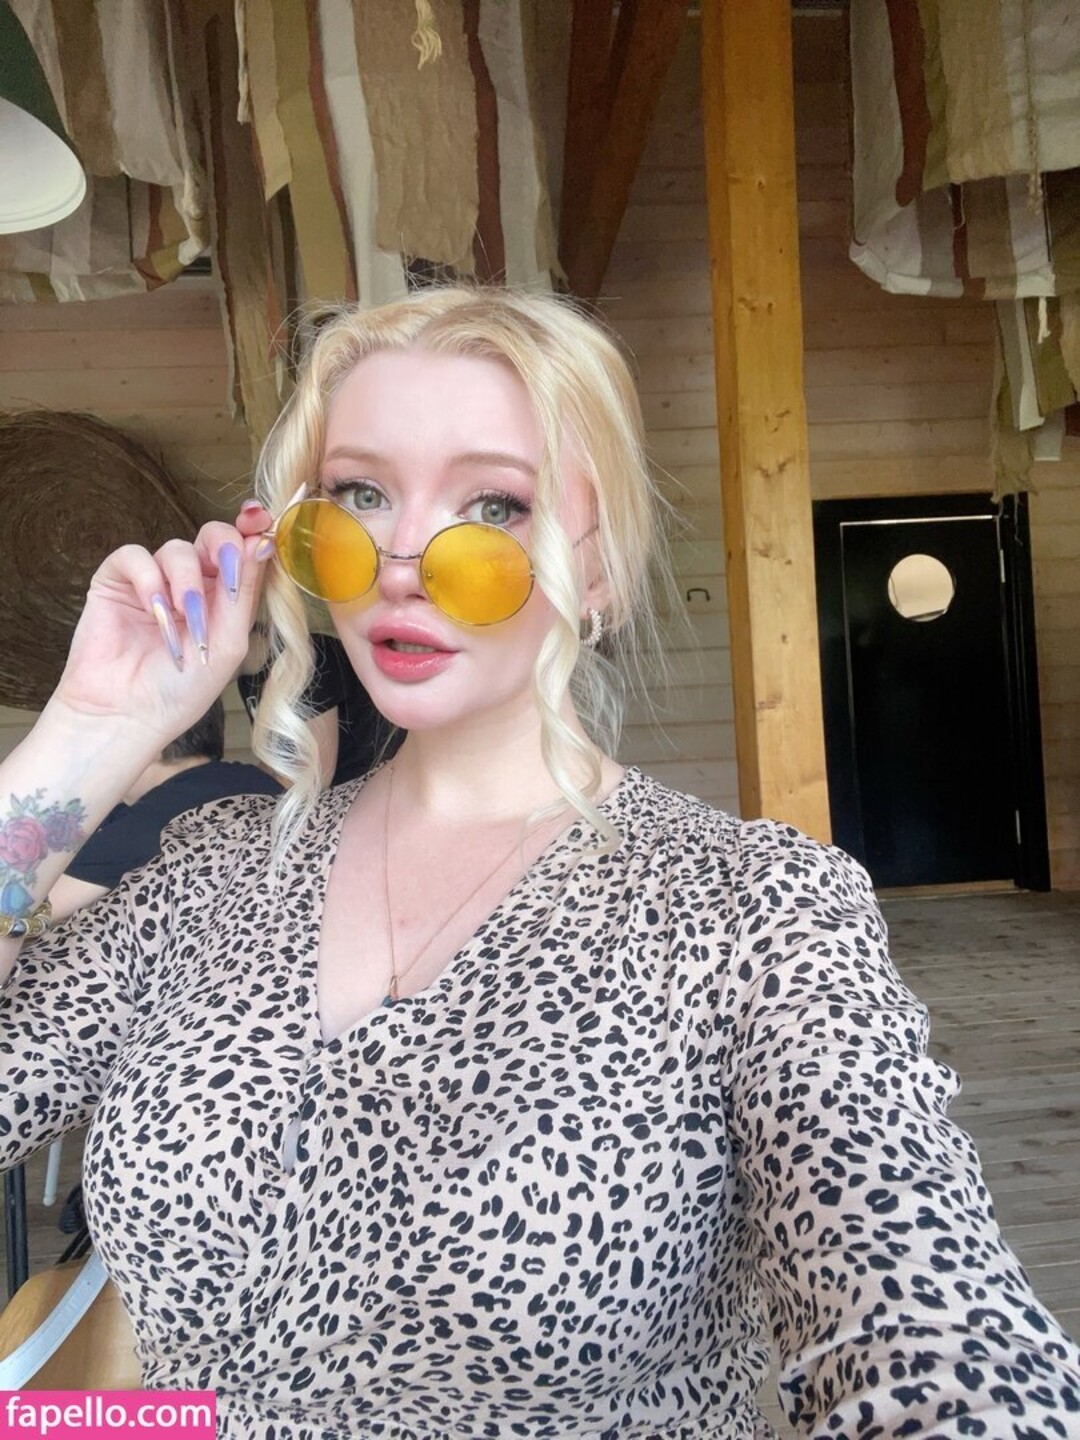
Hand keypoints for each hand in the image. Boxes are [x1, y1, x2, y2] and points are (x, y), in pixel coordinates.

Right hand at [48, 521, 269, 751]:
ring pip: (176, 548)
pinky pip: (134, 555)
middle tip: (225, 563)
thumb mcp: (228, 641)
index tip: (260, 523)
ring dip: (185, 580)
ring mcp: (154, 581)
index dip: (252, 532)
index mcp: (224, 599)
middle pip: (212, 536)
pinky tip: (153, 608)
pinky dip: (148, 578)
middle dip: (223, 544)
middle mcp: (191, 585)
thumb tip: (263, 541)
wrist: (128, 714)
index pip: (243, 553)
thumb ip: (245, 590)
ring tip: (182, 615)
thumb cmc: (182, 688)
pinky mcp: (116, 582)